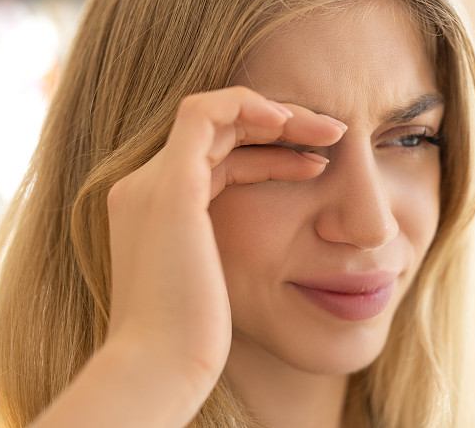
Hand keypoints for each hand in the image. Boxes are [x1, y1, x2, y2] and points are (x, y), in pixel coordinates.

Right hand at [103, 86, 345, 397]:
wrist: (158, 367)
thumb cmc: (190, 340)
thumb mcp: (214, 284)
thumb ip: (226, 253)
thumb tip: (274, 254)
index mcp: (153, 212)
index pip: (215, 159)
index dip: (268, 153)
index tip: (316, 165)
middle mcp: (142, 189)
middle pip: (218, 130)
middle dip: (278, 123)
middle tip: (332, 132)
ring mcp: (151, 184)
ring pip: (215, 114)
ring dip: (276, 114)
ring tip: (329, 130)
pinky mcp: (170, 187)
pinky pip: (206, 114)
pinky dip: (249, 107)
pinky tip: (293, 127)